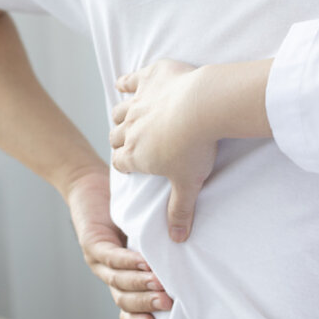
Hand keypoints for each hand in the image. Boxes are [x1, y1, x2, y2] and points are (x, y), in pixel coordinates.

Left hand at [65, 169, 172, 318]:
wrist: (92, 186)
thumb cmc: (125, 212)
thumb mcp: (147, 237)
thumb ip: (164, 253)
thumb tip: (201, 263)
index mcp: (123, 280)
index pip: (128, 311)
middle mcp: (110, 275)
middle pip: (125, 300)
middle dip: (146, 303)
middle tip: (168, 303)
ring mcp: (98, 261)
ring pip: (118, 281)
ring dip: (140, 283)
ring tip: (160, 283)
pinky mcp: (91, 243)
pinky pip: (110, 256)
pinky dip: (128, 260)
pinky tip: (143, 261)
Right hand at [110, 59, 274, 242]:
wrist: (202, 106)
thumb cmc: (196, 148)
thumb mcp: (189, 184)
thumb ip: (180, 211)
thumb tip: (178, 239)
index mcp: (135, 155)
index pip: (120, 162)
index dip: (124, 164)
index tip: (129, 166)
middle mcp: (130, 129)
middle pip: (116, 135)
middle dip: (120, 139)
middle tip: (130, 142)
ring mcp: (138, 102)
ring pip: (120, 110)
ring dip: (122, 114)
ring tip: (128, 116)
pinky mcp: (150, 79)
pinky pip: (131, 80)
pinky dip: (127, 81)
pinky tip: (125, 82)